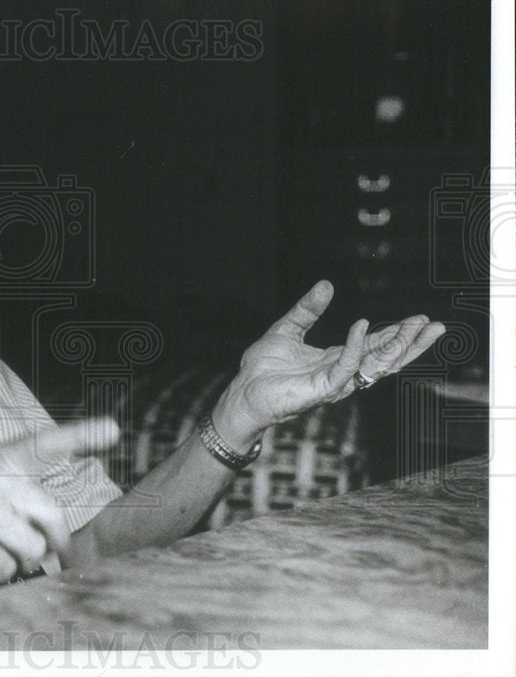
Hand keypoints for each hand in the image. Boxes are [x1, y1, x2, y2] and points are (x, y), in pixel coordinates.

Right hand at [0, 418, 119, 583]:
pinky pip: (5, 570)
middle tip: (49, 551)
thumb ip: (17, 493)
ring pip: (31, 549)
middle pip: (52, 516)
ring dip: (18, 559)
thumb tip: (57, 534)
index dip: (82, 435)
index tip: (113, 429)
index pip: (47, 443)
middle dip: (55, 541)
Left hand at [213, 280, 445, 447]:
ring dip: (396, 347)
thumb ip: (307, 310)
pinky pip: (345, 368)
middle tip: (434, 325)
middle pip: (385, 358)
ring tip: (415, 329)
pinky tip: (362, 327)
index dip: (398, 333)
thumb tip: (326, 285)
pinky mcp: (321, 390)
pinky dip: (355, 347)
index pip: (375, 345)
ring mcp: (334, 383)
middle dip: (411, 343)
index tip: (420, 319)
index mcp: (336, 359)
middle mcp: (341, 373)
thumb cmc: (263, 368)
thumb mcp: (287, 329)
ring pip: (374, 366)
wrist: (244, 391)